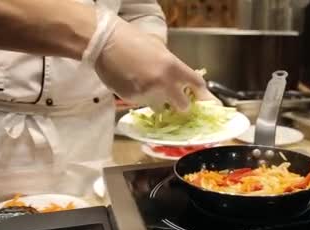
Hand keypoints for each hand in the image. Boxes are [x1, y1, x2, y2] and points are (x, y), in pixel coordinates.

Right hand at [92, 16, 213, 110]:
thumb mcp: (159, 49)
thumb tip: (182, 81)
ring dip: (159, 103)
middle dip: (181, 106)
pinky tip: (134, 84)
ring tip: (148, 87)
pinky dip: (142, 99)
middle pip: (183, 107)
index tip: (205, 99)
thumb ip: (172, 67)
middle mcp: (164, 83)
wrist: (105, 42)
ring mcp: (148, 94)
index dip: (203, 94)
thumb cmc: (132, 41)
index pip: (198, 85)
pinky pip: (143, 104)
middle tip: (177, 102)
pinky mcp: (133, 100)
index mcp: (173, 67)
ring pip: (161, 108)